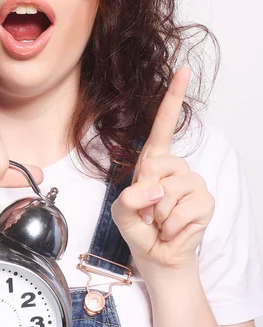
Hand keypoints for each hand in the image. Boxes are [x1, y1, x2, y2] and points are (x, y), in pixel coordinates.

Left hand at [111, 67, 214, 284]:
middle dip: (145, 195)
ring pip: (169, 192)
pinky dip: (172, 225)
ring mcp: (194, 182)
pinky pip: (185, 209)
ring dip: (158, 214)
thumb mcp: (121, 212)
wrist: (158, 255)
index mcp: (154, 161)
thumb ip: (129, 199)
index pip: (163, 125)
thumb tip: (156, 190)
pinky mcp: (206, 201)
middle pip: (157, 165)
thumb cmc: (140, 228)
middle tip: (148, 212)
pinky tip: (173, 228)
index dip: (173, 98)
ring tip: (160, 221)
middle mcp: (176, 167)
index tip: (183, 70)